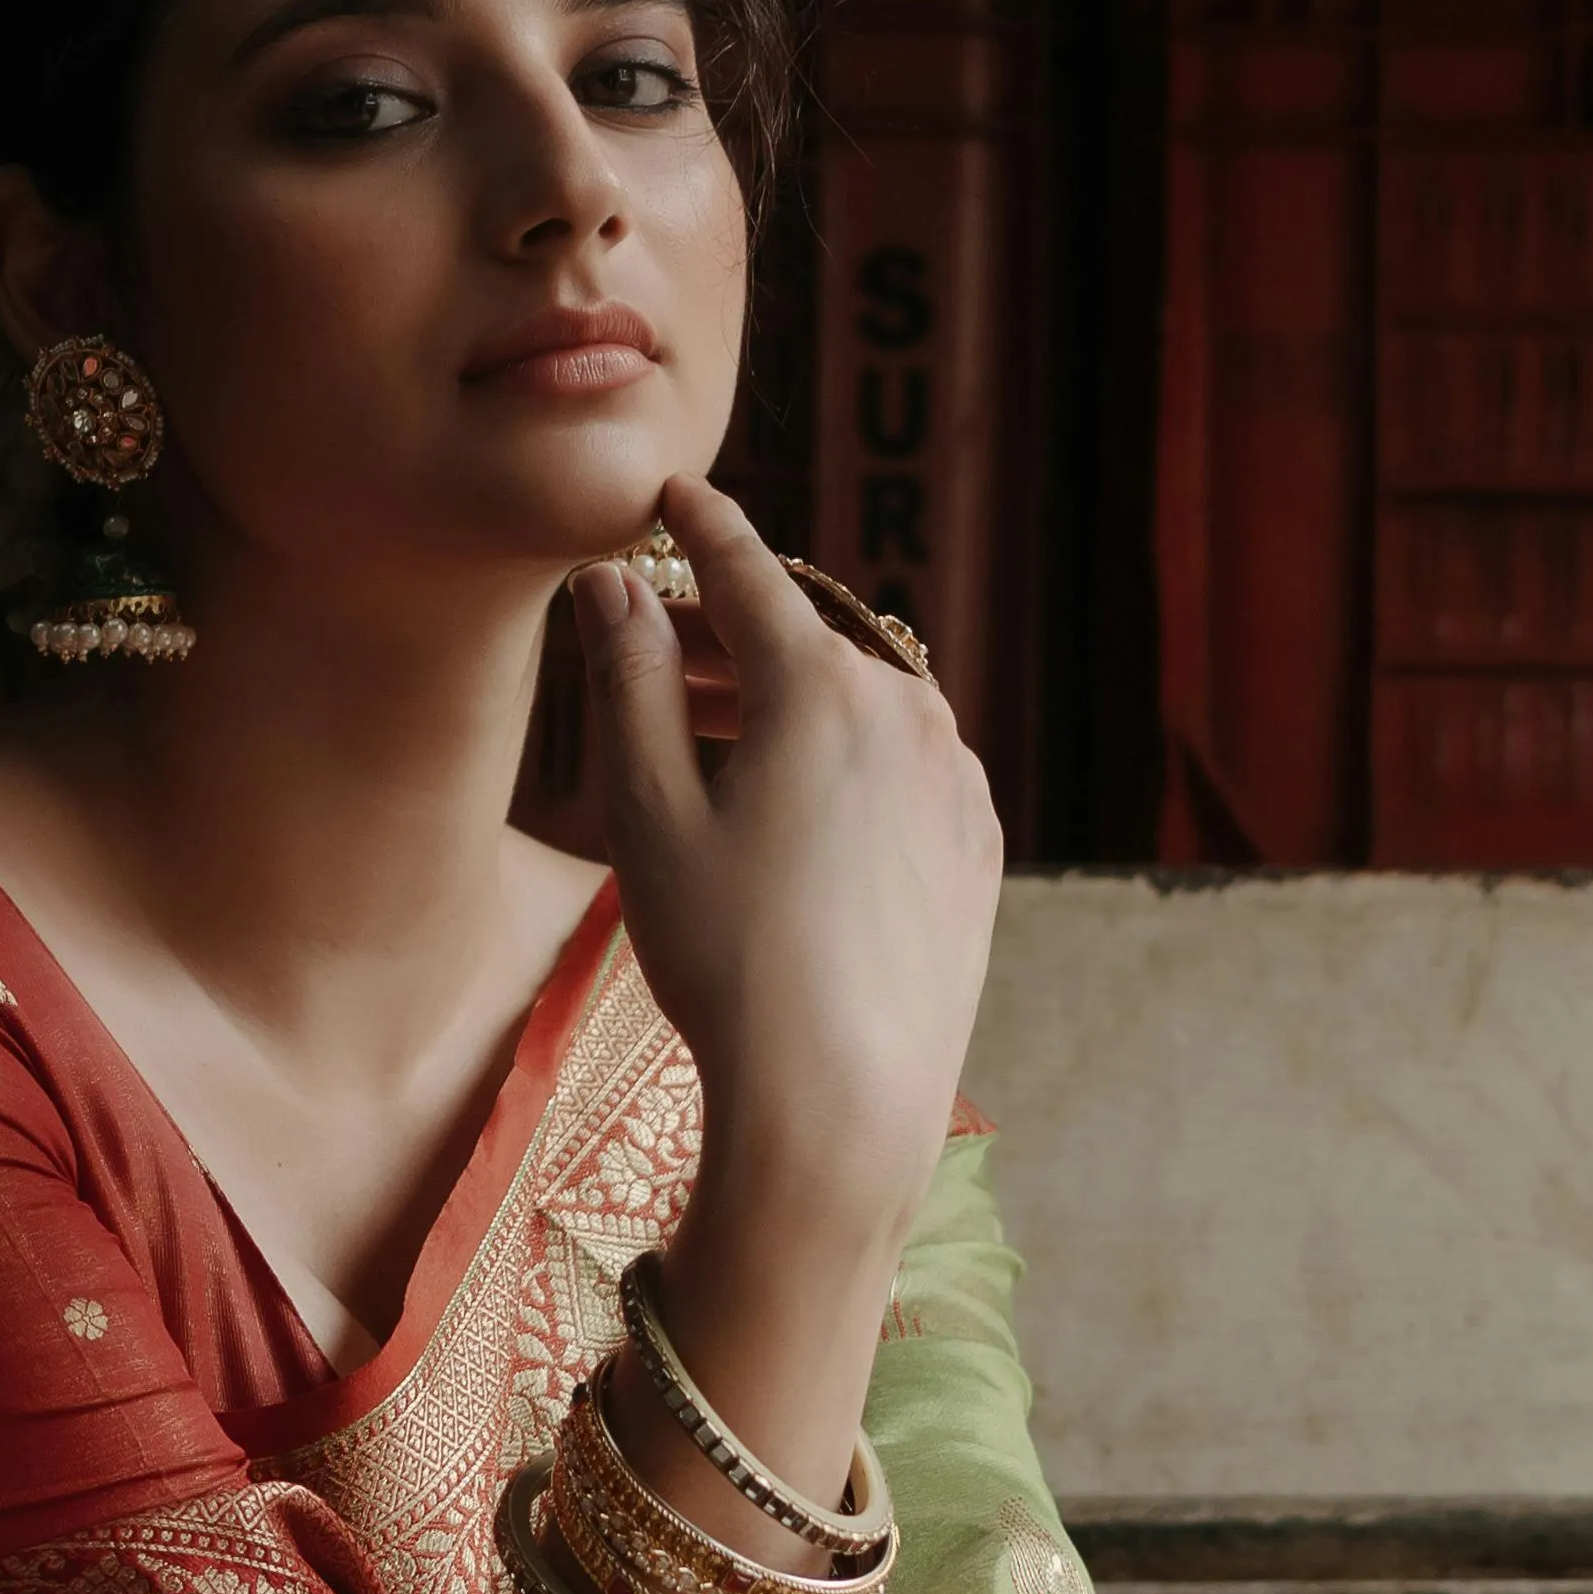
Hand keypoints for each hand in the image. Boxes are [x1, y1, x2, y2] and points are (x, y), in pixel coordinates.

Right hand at [572, 476, 999, 1263]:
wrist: (841, 1100)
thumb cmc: (729, 958)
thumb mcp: (649, 814)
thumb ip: (630, 681)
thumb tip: (615, 583)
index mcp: (821, 688)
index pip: (747, 573)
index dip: (699, 527)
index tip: (671, 493)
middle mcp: (907, 713)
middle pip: (806, 636)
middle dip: (729, 627)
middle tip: (659, 635)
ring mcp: (957, 779)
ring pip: (860, 700)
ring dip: (785, 696)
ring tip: (714, 734)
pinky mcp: (977, 844)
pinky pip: (904, 765)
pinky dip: (843, 756)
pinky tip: (792, 808)